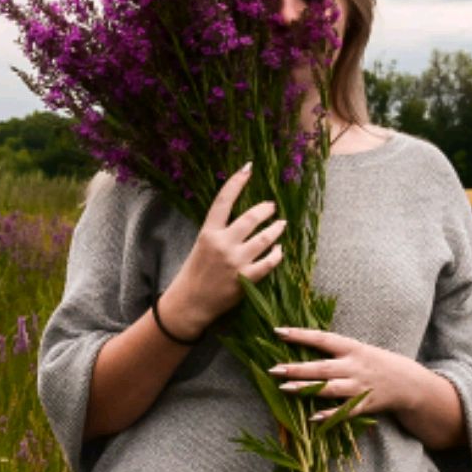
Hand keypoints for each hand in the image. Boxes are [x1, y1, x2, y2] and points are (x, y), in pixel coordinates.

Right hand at [160, 164, 286, 337]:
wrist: (190, 303)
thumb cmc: (195, 273)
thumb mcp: (201, 245)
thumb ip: (218, 231)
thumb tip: (242, 219)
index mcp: (208, 232)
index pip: (223, 201)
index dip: (236, 182)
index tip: (248, 168)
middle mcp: (222, 244)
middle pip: (250, 218)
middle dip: (265, 209)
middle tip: (272, 206)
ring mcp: (235, 261)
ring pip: (264, 238)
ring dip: (276, 229)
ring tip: (281, 224)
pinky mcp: (245, 279)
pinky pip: (269, 262)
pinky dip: (277, 254)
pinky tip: (279, 250)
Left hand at [268, 326, 417, 421]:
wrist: (408, 382)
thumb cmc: (375, 362)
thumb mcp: (357, 349)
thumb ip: (333, 349)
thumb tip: (300, 343)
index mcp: (352, 348)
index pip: (322, 339)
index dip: (300, 335)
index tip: (278, 332)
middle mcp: (354, 366)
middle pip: (322, 367)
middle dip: (297, 368)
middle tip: (274, 369)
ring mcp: (359, 387)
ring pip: (330, 389)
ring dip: (307, 389)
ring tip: (285, 388)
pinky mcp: (364, 405)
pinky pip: (344, 411)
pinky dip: (329, 415)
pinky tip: (312, 417)